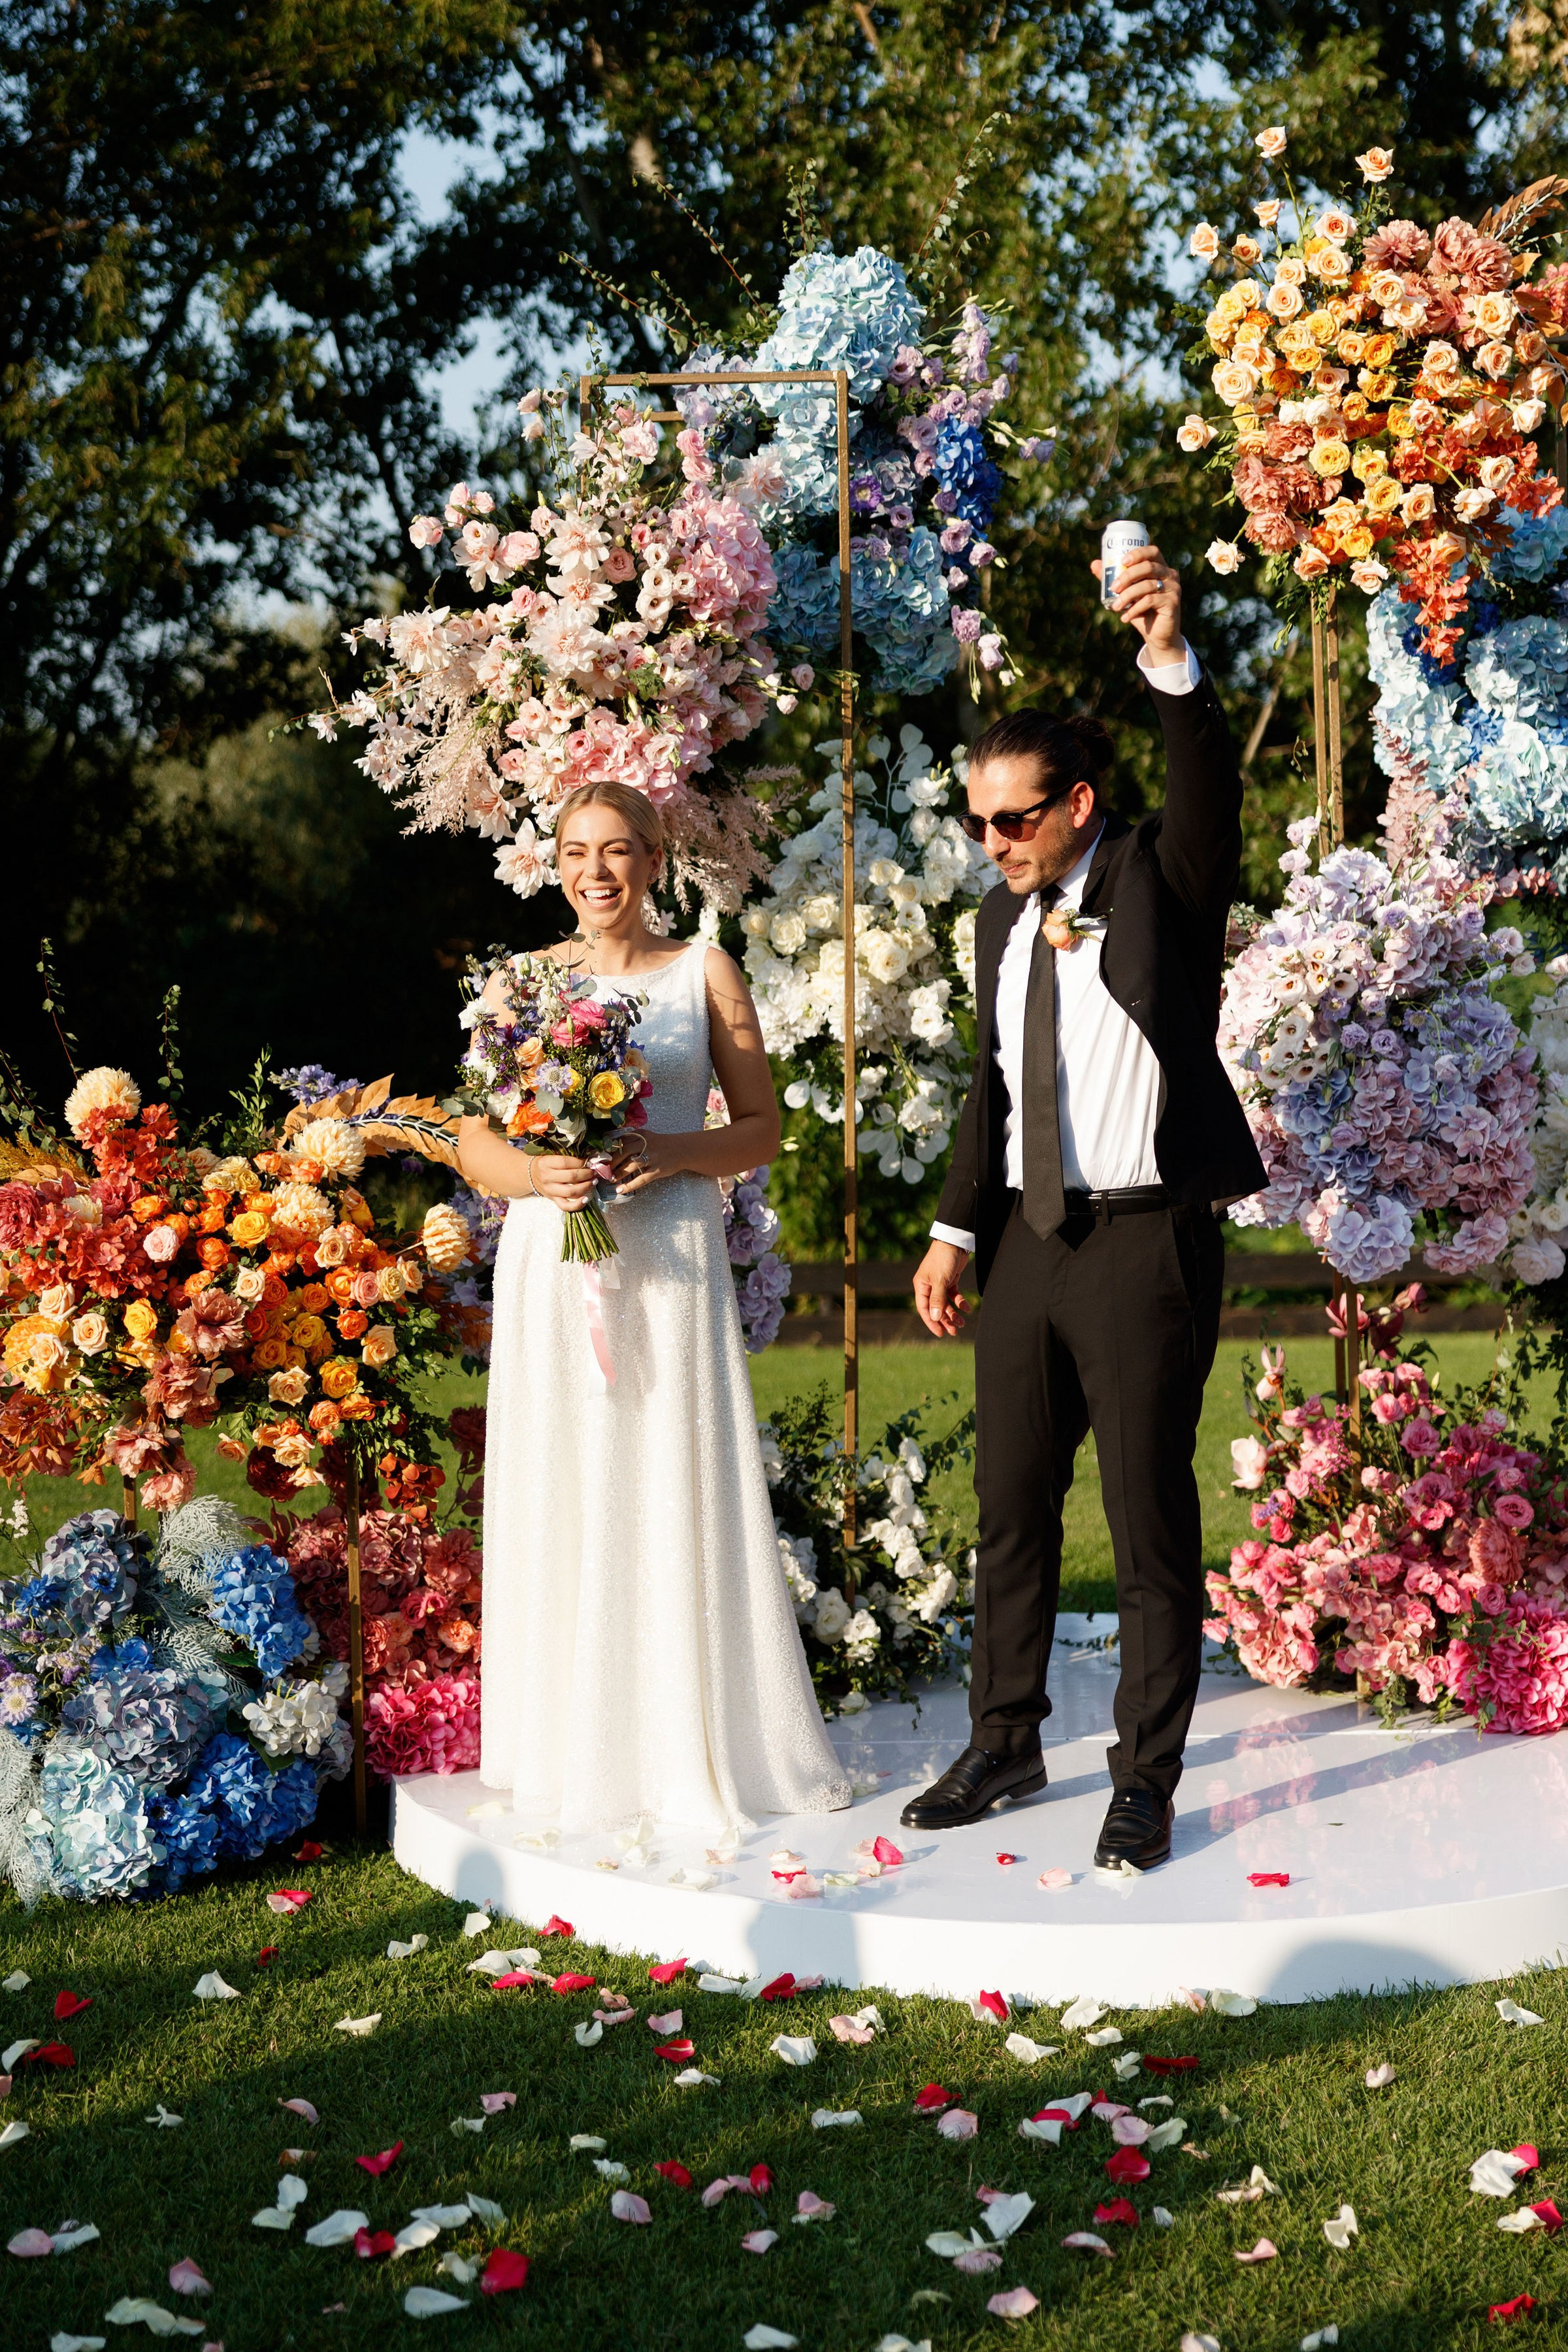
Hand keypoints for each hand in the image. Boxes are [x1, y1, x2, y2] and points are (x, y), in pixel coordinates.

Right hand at [529, 1152, 598, 1210]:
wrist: (531, 1175)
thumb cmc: (546, 1163)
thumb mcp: (551, 1155)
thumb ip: (567, 1156)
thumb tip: (590, 1157)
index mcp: (546, 1163)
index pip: (566, 1162)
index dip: (580, 1162)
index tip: (589, 1162)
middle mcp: (547, 1177)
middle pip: (571, 1177)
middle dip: (586, 1174)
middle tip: (593, 1172)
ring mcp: (550, 1190)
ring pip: (571, 1191)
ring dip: (586, 1186)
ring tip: (593, 1181)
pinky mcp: (553, 1200)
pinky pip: (565, 1206)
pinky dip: (577, 1204)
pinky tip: (586, 1199)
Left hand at [608, 1131, 683, 1195]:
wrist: (682, 1149)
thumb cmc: (660, 1144)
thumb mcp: (646, 1136)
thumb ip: (630, 1138)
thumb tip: (609, 1146)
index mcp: (640, 1135)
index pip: (619, 1142)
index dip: (607, 1150)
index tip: (598, 1157)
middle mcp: (646, 1144)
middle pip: (623, 1153)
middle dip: (611, 1163)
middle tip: (602, 1170)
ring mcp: (652, 1158)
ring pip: (631, 1166)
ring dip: (618, 1173)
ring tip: (610, 1180)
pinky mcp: (658, 1170)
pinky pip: (641, 1179)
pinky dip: (629, 1185)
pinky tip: (620, 1190)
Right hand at [913, 1240, 970, 1336]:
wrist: (954, 1242)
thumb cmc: (942, 1259)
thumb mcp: (939, 1280)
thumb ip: (937, 1300)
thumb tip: (935, 1318)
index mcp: (921, 1286)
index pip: (924, 1309)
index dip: (932, 1323)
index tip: (940, 1333)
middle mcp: (929, 1286)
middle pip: (936, 1309)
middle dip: (944, 1321)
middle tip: (954, 1332)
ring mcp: (939, 1284)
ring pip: (946, 1304)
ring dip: (953, 1314)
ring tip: (962, 1323)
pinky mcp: (950, 1281)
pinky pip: (954, 1296)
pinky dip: (960, 1302)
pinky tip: (967, 1308)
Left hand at [1091, 542, 1185, 663]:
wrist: (1157, 635)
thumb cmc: (1142, 611)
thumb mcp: (1126, 593)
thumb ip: (1114, 579)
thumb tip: (1094, 564)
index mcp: (1160, 568)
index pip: (1152, 551)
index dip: (1138, 553)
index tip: (1122, 561)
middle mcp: (1170, 575)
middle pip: (1148, 567)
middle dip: (1127, 576)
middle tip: (1113, 588)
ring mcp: (1173, 588)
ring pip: (1147, 585)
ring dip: (1127, 596)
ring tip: (1115, 607)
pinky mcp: (1173, 602)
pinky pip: (1150, 600)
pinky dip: (1134, 609)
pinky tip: (1125, 618)